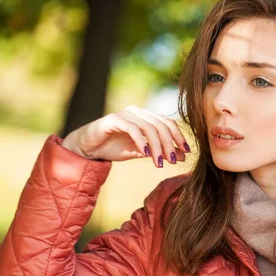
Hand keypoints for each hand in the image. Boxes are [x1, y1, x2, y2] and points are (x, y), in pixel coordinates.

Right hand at [61, 106, 189, 167]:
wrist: (88, 148)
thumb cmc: (114, 148)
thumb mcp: (142, 152)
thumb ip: (160, 152)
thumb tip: (183, 157)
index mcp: (147, 117)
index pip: (168, 123)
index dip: (179, 137)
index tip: (186, 152)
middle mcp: (138, 112)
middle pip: (161, 125)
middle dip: (170, 144)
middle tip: (174, 161)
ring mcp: (126, 114)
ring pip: (149, 128)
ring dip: (157, 146)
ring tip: (159, 163)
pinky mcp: (114, 119)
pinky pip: (132, 128)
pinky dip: (141, 141)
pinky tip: (146, 154)